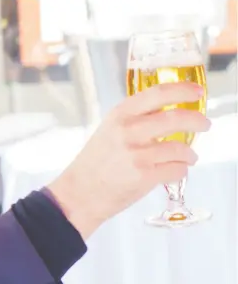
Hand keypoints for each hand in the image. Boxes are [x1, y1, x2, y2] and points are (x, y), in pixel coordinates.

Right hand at [47, 82, 209, 239]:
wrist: (79, 194)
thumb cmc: (94, 165)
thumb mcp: (108, 131)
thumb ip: (135, 120)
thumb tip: (169, 114)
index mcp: (120, 115)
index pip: (159, 93)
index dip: (183, 90)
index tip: (198, 92)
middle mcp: (128, 131)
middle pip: (177, 118)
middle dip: (198, 121)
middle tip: (204, 124)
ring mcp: (137, 154)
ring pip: (181, 148)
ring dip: (190, 153)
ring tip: (188, 157)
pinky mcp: (144, 176)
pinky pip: (177, 170)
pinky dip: (181, 170)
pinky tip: (175, 171)